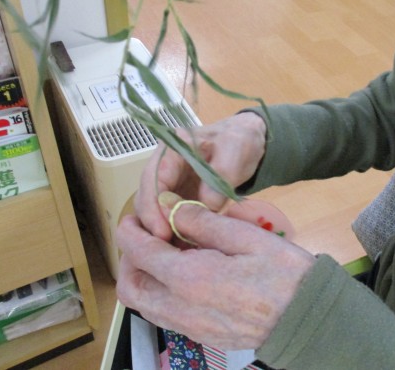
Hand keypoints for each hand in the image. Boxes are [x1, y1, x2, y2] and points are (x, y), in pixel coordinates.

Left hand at [116, 196, 315, 349]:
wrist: (308, 319)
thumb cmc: (283, 272)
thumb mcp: (245, 236)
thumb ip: (202, 221)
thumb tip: (168, 206)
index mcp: (191, 278)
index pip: (140, 253)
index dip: (130, 232)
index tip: (133, 218)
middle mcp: (181, 308)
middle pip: (131, 288)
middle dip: (128, 259)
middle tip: (144, 237)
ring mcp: (190, 327)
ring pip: (143, 305)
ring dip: (141, 277)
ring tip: (160, 255)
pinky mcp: (200, 336)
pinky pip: (162, 316)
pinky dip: (158, 294)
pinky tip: (179, 276)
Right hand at [134, 112, 267, 240]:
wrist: (248, 143)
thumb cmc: (239, 141)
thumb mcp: (235, 151)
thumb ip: (220, 176)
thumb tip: (207, 206)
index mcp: (172, 150)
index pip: (153, 178)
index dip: (154, 206)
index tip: (162, 230)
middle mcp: (164, 167)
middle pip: (146, 198)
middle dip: (153, 224)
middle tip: (165, 249)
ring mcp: (170, 185)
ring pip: (154, 211)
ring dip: (161, 232)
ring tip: (175, 254)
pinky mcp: (179, 199)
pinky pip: (170, 218)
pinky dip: (174, 233)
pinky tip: (183, 250)